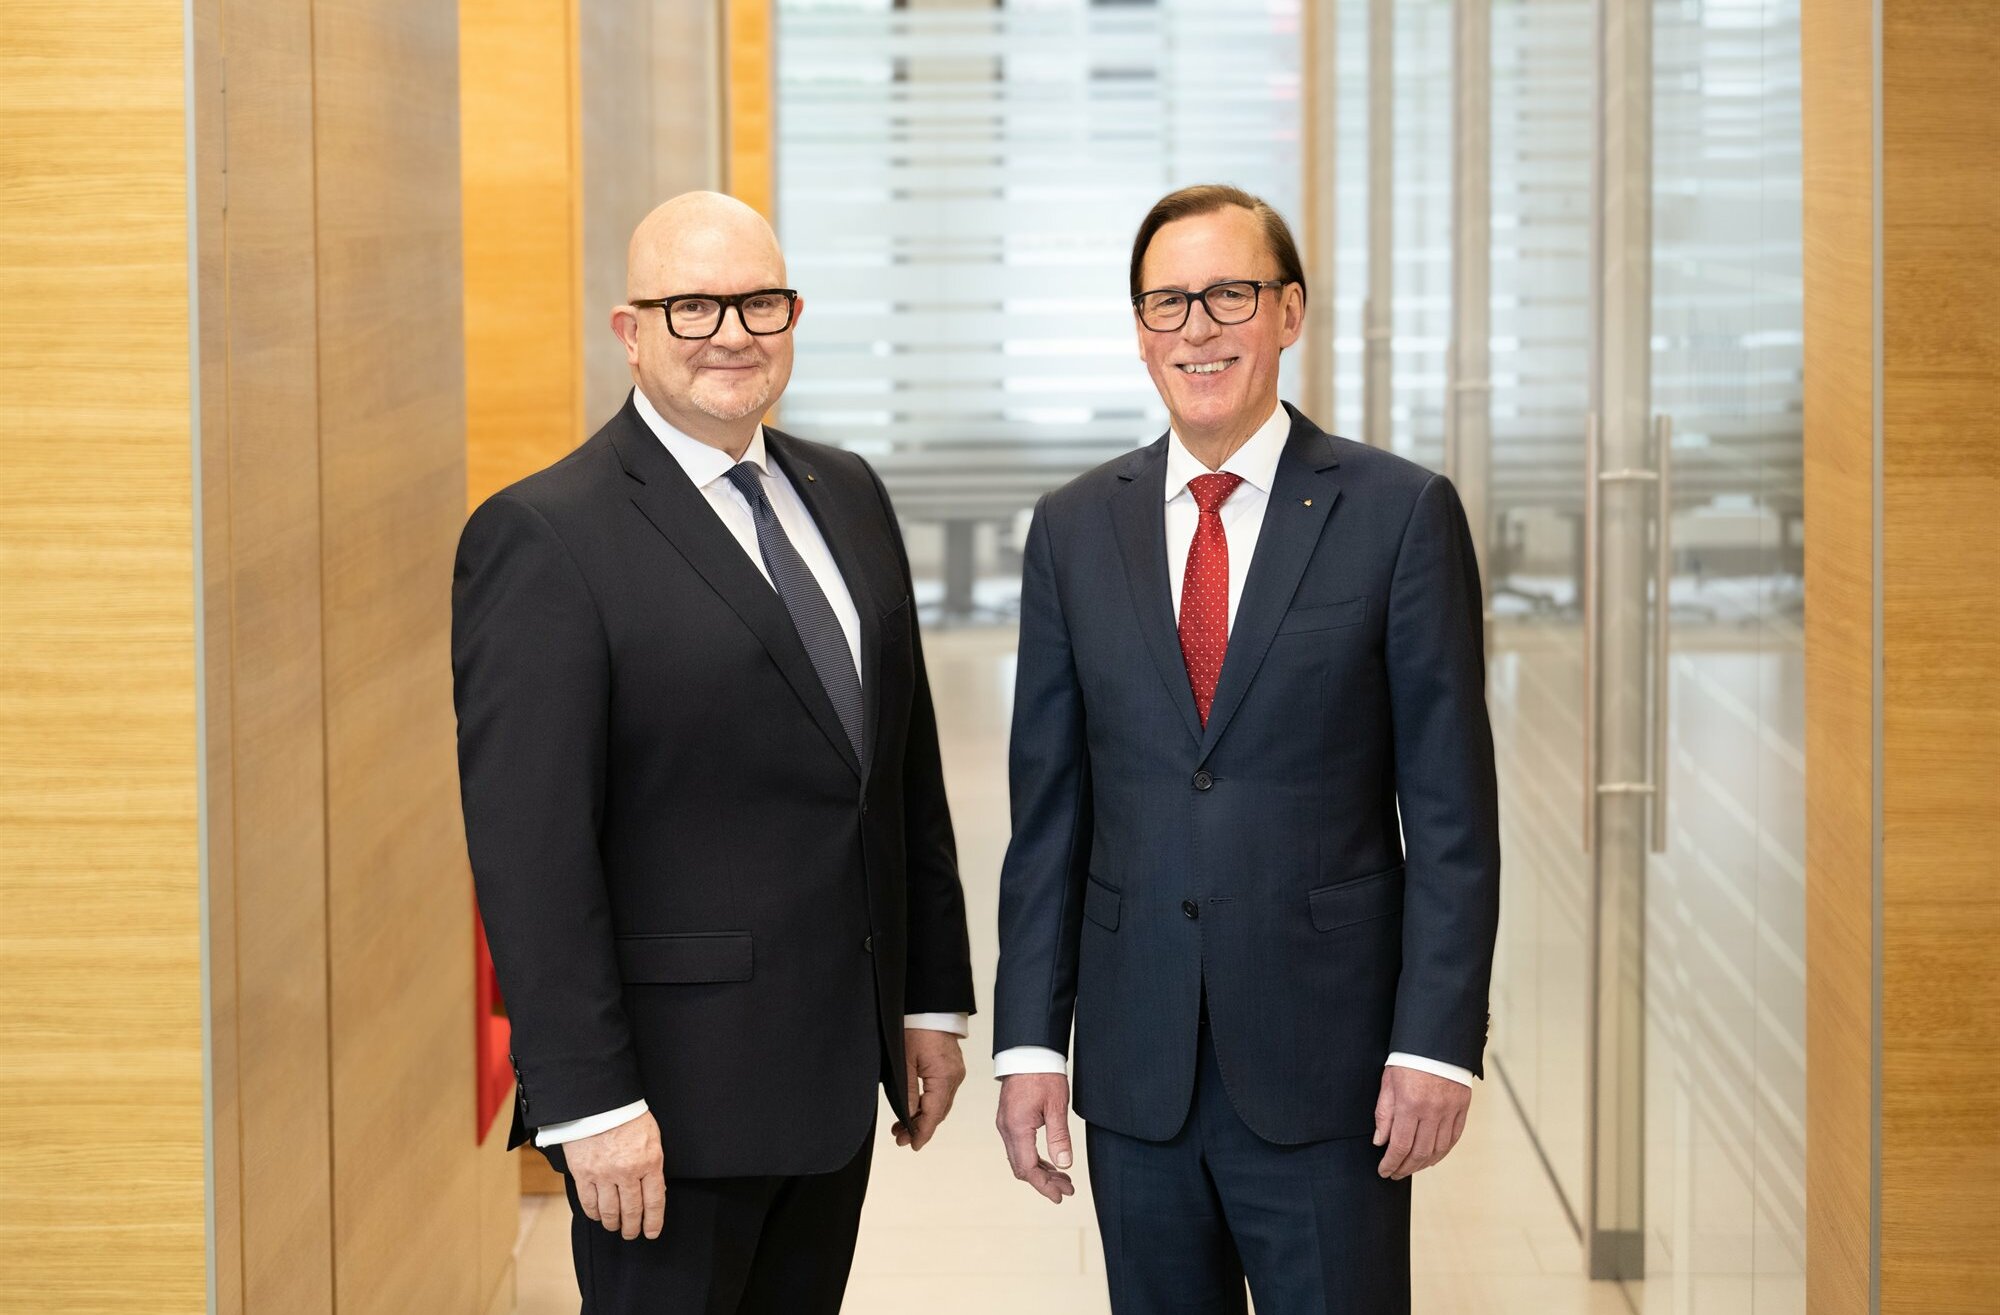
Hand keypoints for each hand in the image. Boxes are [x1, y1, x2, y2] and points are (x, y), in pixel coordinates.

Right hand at [561, 1110, 665, 1239]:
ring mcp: (603, 1174)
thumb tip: (654, 1191)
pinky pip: (588, 1202)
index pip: (654, 1202)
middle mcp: (627, 1172)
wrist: (599, 1101)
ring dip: (613, 1223)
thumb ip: (653, 1165)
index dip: (653, 1222)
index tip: (651, 1232)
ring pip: (609, 1211)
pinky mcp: (583, 1173)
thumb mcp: (651, 1138)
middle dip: (632, 1227)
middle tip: (631, 1233)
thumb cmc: (628, 1117)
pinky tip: (598, 1215)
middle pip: (631, 1211)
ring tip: (615, 1226)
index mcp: (649, 1162)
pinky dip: (594, 1213)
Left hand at [893, 1029, 965, 1150]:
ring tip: (903, 1126)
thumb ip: (907, 1092)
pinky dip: (930, 1103)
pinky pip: (943, 1092)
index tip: (911, 1145)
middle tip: (900, 1138)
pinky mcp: (953, 1067)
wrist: (931, 1007)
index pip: (934, 1114)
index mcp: (944, 1077)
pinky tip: (916, 1108)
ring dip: (924, 1116)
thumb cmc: (917, 1027)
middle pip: (939, 1112)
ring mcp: (956, 1072)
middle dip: (920, 1127)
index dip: (922, 1133)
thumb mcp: (905, 1061)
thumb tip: (907, 1118)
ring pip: (941, 1104)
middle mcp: (955, 1077)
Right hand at [996, 1073, 1076, 1203]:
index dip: (1044, 1186)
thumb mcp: (1056, 1106)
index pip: (1028, 1168)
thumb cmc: (1043, 1074)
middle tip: (1067, 1189)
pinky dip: (1034, 1158)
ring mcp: (1006, 1124)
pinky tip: (1050, 1162)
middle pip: (1021, 1167)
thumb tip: (1064, 1165)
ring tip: (1063, 1178)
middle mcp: (1006, 1128)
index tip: (1060, 1196)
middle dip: (1044, 1182)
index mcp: (1017, 1127)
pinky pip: (1018, 1147)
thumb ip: (1059, 1137)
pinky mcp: (1009, 1119)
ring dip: (1040, 1171)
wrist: (1027, 1051)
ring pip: (1019, 1158)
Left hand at [1372, 1066, 1470, 1179]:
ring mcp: (1450, 1111)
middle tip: (1395, 1173)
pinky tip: (1432, 1158)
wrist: (1436, 1041)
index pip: (1400, 1145)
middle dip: (1405, 1167)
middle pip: (1420, 1152)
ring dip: (1423, 1164)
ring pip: (1438, 1149)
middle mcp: (1432, 1111)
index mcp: (1410, 1104)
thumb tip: (1380, 1141)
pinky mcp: (1462, 1108)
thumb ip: (1384, 1114)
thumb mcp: (1388, 1083)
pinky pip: (1454, 1138)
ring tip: (1411, 1168)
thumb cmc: (1408, 1059)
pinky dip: (1442, 1152)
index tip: (1384, 1171)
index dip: (1391, 1163)